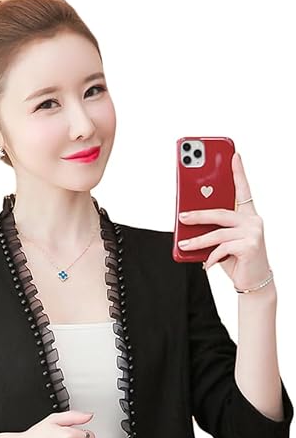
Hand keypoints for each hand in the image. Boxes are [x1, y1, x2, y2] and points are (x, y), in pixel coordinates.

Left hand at [178, 152, 271, 290]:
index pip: (242, 190)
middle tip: (182, 216)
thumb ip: (213, 229)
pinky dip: (211, 257)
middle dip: (199, 214)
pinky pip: (222, 248)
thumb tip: (189, 221)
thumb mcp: (223, 241)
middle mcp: (253, 220)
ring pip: (218, 232)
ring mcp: (254, 233)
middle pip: (221, 212)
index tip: (233, 155)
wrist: (254, 282)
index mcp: (247, 215)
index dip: (238, 172)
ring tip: (184, 245)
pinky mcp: (251, 246)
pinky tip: (206, 264)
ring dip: (198, 240)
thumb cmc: (237, 259)